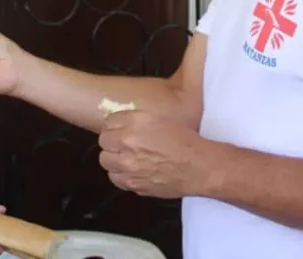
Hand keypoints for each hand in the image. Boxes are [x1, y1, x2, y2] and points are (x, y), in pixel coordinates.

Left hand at [98, 110, 212, 198]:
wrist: (199, 167)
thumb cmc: (184, 139)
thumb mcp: (159, 119)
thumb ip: (136, 120)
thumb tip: (119, 124)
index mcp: (135, 122)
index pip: (108, 122)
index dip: (115, 127)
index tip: (121, 130)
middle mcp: (127, 142)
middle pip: (104, 141)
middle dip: (112, 142)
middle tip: (124, 144)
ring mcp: (128, 166)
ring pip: (105, 160)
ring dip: (114, 158)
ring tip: (127, 158)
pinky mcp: (133, 184)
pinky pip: (115, 178)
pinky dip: (120, 174)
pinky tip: (132, 171)